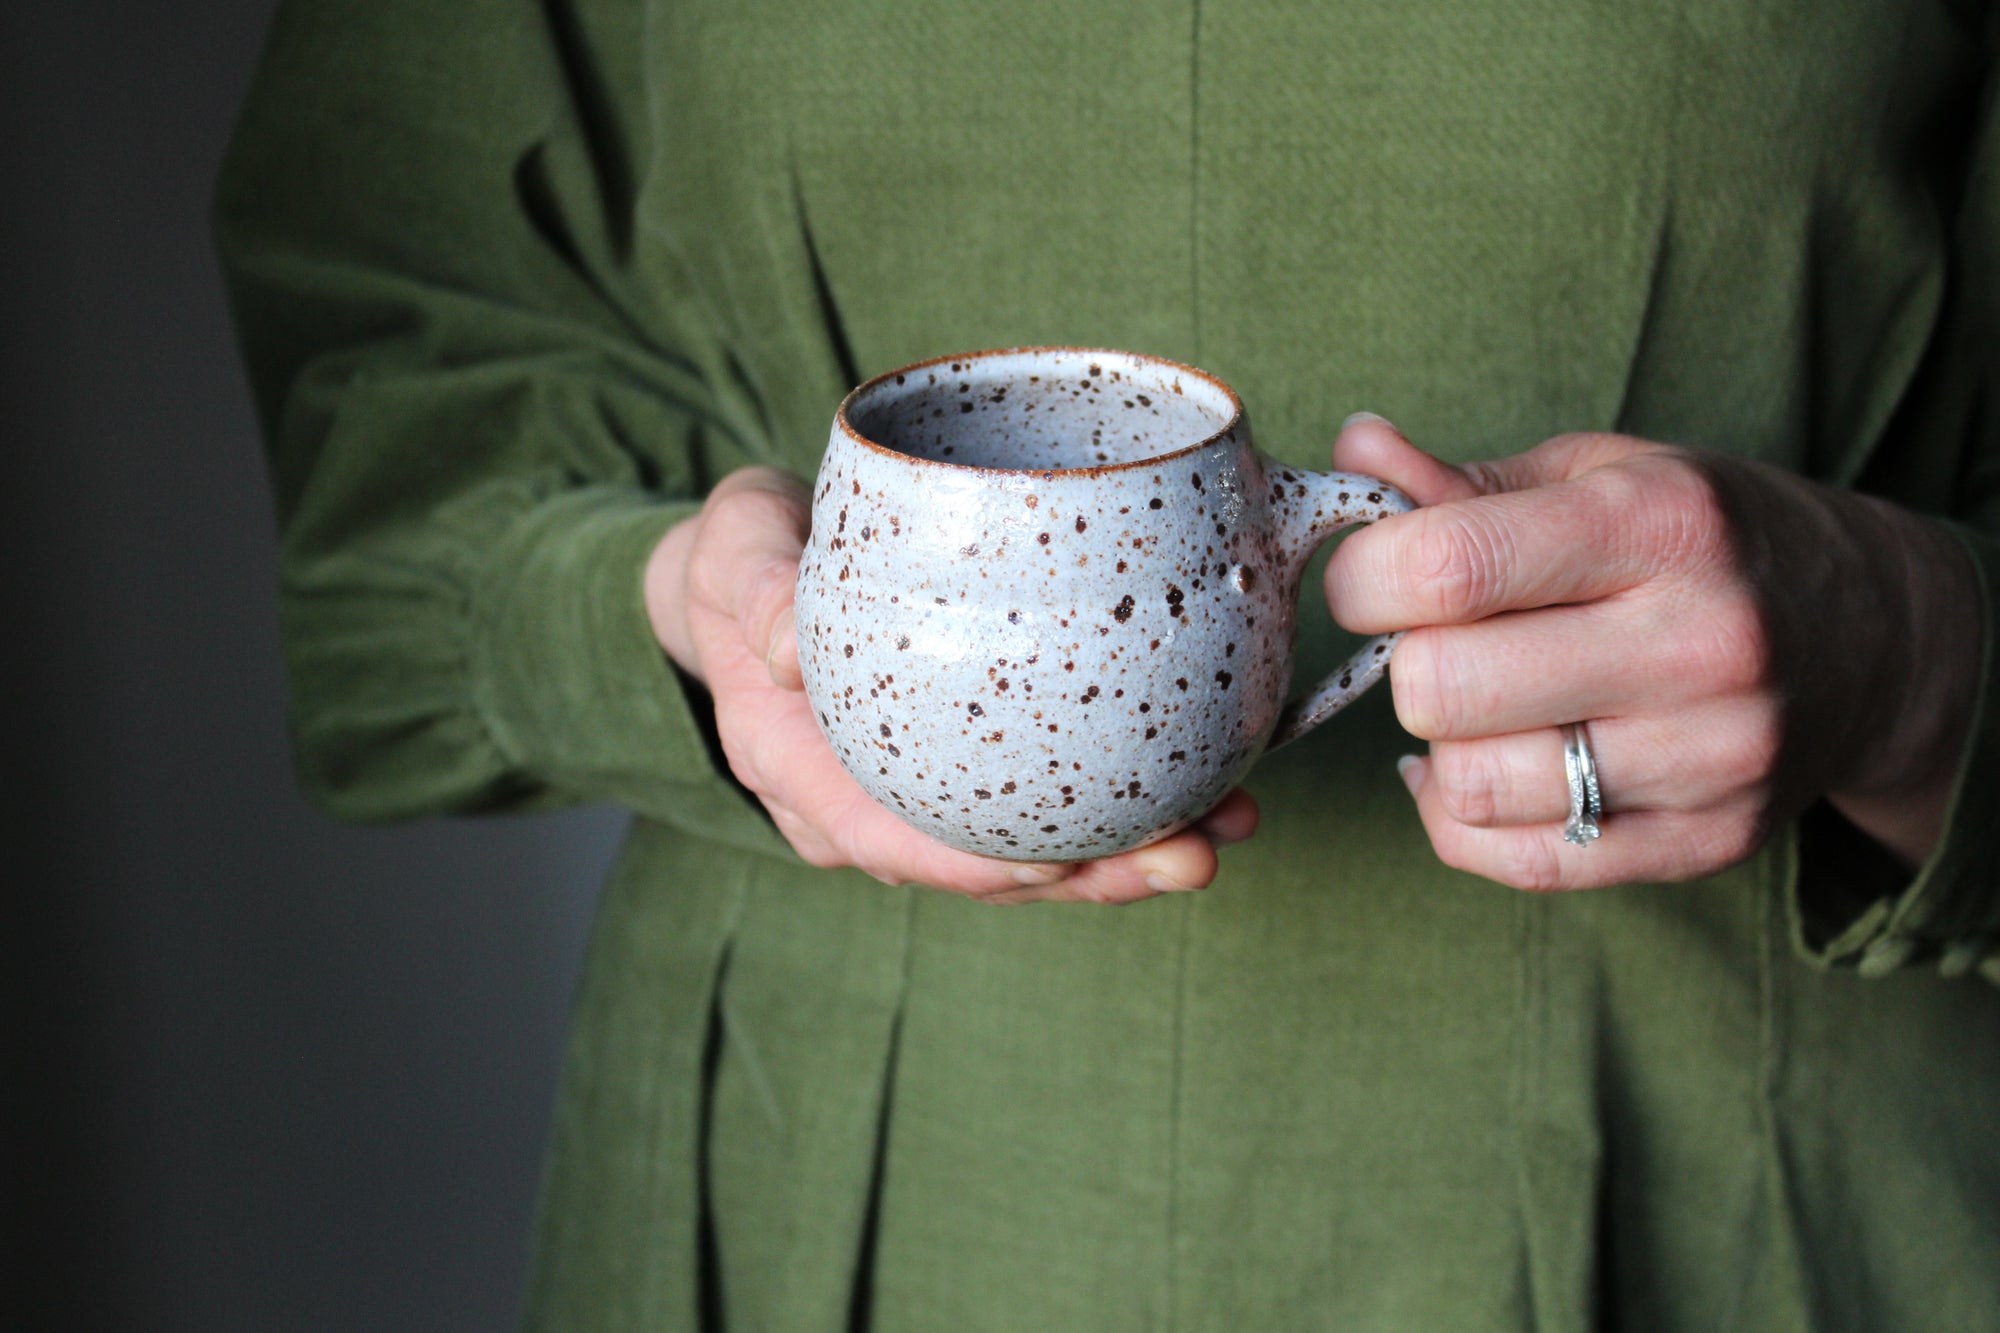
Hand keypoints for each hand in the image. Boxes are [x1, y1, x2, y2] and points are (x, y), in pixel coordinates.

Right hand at [644, 467, 1258, 902]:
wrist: (759, 564)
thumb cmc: (749, 554)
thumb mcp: (736, 548)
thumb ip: (758, 589)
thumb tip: (785, 651)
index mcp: (800, 769)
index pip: (887, 839)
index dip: (971, 866)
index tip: (1056, 868)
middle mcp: (863, 801)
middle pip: (979, 862)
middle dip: (1090, 876)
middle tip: (1194, 856)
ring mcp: (919, 790)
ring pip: (1024, 845)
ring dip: (1124, 853)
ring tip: (1226, 830)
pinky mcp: (968, 765)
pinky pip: (1041, 802)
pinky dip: (1117, 805)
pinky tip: (1205, 788)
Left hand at [1325, 416, 1979, 889]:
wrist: (1876, 638)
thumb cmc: (1705, 538)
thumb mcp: (1601, 474)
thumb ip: (1461, 481)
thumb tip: (1350, 456)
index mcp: (1663, 523)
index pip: (1445, 568)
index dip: (1364, 578)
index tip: (1373, 577)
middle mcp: (1700, 642)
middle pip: (1439, 688)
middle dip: (1406, 663)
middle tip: (1438, 641)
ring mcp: (1710, 756)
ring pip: (1469, 784)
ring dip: (1443, 743)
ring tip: (1483, 701)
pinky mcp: (1706, 842)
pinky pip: (1515, 860)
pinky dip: (1464, 817)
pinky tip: (1486, 761)